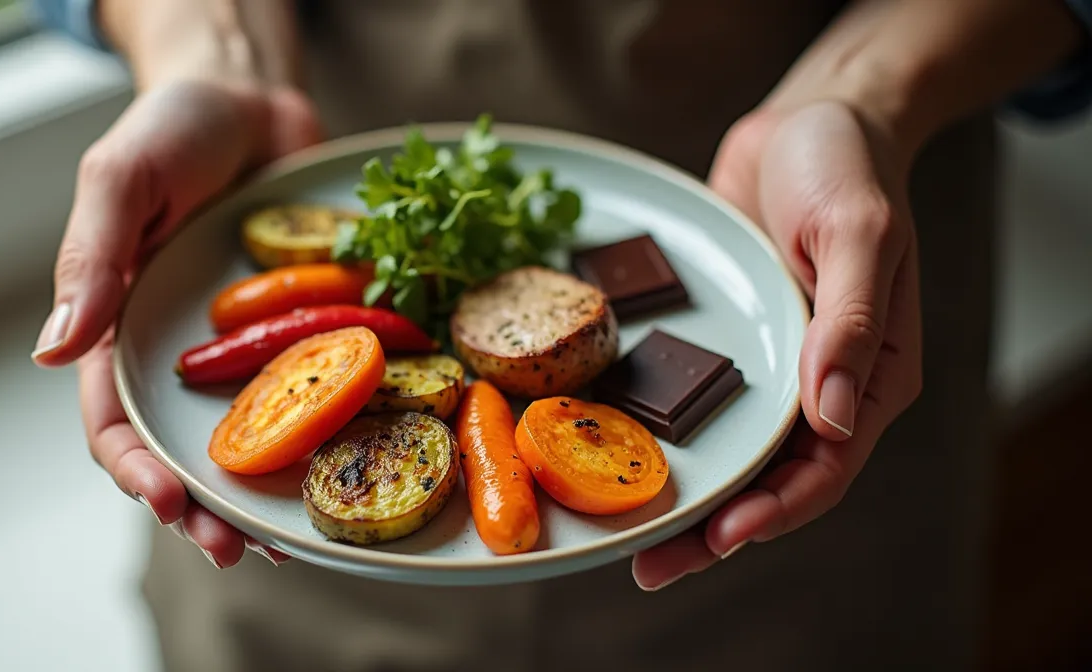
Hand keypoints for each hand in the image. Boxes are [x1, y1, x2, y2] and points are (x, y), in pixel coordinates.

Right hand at [31, 79, 321, 567]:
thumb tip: (52, 353)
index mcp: (120, 327)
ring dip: (260, 495)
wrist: (251, 98)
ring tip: (282, 543)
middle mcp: (179, 351)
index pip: (114, 419)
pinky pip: (311, 389)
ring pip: (248, 437)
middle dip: (202, 508)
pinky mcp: (299, 328)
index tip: (166, 502)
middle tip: (234, 550)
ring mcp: (243, 345)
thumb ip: (90, 260)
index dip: (134, 469)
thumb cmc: (171, 129)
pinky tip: (344, 470)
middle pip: (182, 449)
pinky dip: (323, 434)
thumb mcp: (121, 180)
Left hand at [632, 100, 922, 588]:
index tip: (722, 536)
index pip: (827, 465)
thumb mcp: (858, 233)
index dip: (776, 509)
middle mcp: (822, 382)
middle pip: (774, 478)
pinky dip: (667, 437)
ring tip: (628, 542)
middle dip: (716, 529)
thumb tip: (834, 417)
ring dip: (687, 499)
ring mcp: (775, 368)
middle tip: (651, 566)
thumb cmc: (847, 167)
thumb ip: (849, 323)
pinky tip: (618, 455)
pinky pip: (701, 403)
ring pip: (733, 454)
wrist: (809, 118)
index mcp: (872, 371)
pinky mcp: (732, 344)